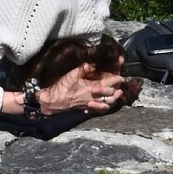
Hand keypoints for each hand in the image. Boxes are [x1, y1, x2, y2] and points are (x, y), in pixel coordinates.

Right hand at [1, 66, 131, 119]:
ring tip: (116, 96)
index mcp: (89, 88)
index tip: (121, 77)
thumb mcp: (70, 75)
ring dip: (112, 101)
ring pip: (105, 105)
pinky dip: (102, 108)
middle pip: (109, 96)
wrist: (50, 102)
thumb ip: (82, 69)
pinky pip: (96, 110)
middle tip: (121, 87)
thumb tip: (91, 63)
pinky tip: (103, 105)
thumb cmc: (60, 88)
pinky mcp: (84, 108)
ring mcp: (88, 104)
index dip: (115, 80)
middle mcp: (91, 98)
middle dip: (117, 92)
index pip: (107, 84)